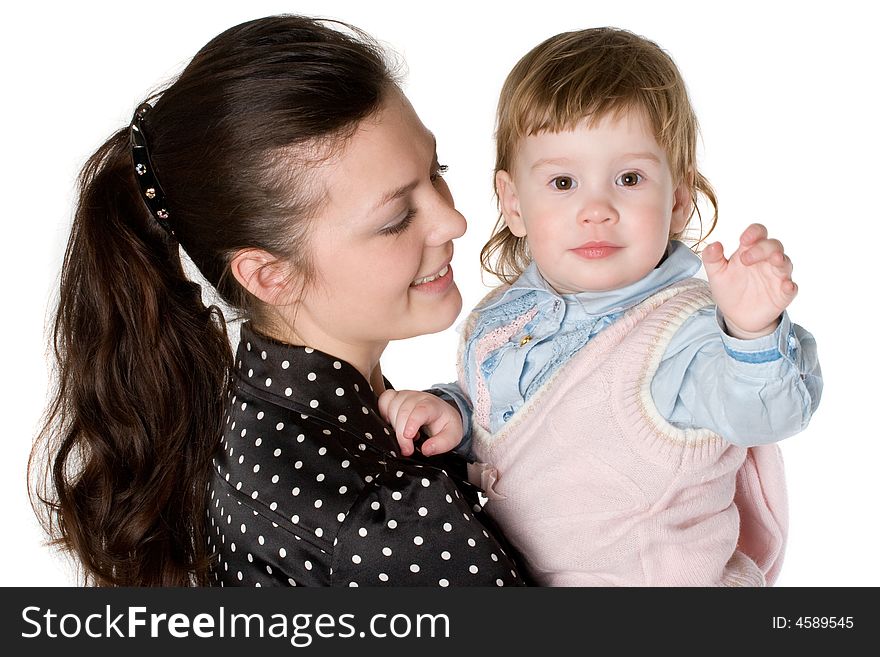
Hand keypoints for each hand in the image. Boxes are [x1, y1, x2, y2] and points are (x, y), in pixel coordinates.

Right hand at [377, 390, 463, 456]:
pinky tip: (391, 425)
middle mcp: (417, 397)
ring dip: (393, 426)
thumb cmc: (444, 424)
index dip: (412, 423)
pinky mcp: (394, 397)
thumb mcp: (452, 436)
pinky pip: (383, 401)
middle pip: (403, 411)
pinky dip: (383, 414)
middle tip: (407, 450)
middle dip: (401, 434)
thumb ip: (442, 444)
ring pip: (391, 407)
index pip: (421, 410)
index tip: (409, 437)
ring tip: (404, 436)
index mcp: (432, 405)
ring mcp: (404, 395)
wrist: (441, 413)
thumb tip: (426, 450)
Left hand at [701, 223, 797, 338]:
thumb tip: (713, 245)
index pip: (758, 233)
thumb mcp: (716, 274)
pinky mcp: (782, 294)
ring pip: (785, 262)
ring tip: (775, 259)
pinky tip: (787, 286)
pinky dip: (790, 286)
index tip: (743, 239)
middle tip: (745, 259)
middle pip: (773, 245)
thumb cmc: (729, 289)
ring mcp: (777, 276)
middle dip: (762, 248)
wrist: (736, 316)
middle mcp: (767, 260)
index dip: (754, 232)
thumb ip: (712, 258)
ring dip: (781, 260)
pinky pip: (791, 288)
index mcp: (751, 251)